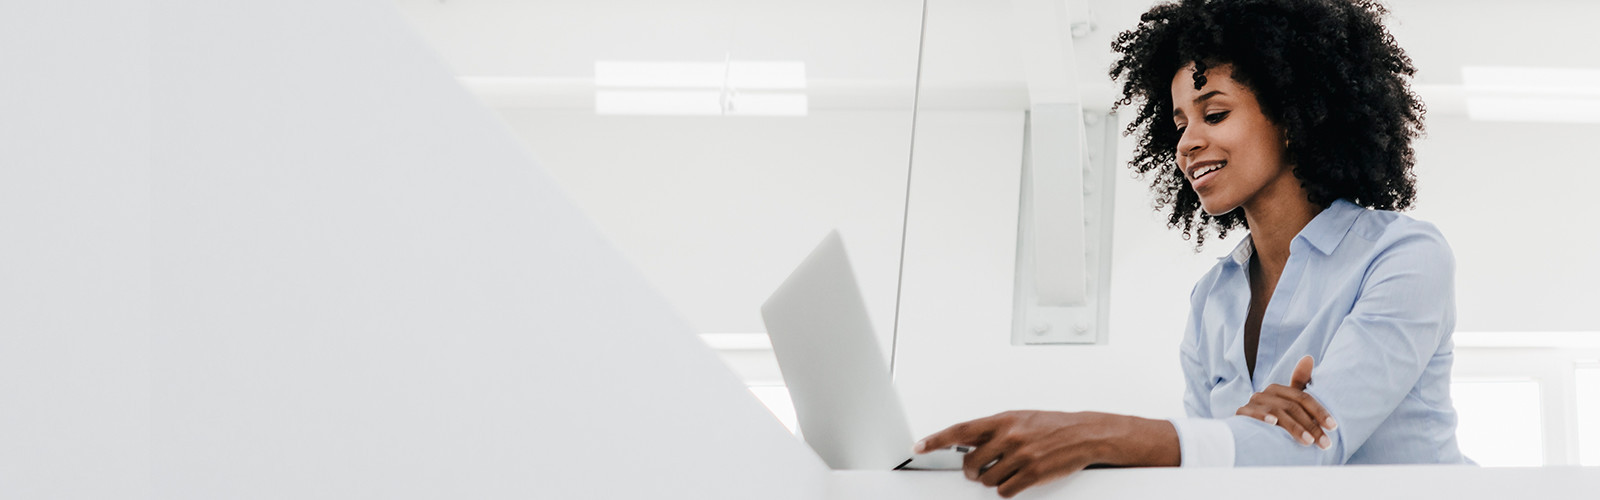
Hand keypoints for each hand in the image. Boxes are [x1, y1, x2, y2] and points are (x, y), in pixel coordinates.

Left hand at [914, 411, 1173, 497]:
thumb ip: (992, 429)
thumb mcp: (1018, 418)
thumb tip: (966, 442)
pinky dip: (1006, 489)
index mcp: (1001, 421)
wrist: (1083, 433)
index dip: (937, 440)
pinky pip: (1004, 491)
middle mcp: (1008, 437)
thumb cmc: (1049, 425)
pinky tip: (1015, 480)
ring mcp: (1021, 456)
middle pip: (971, 464)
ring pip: (987, 480)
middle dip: (971, 471)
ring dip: (991, 480)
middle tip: (979, 470)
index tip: (920, 446)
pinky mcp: (1032, 474)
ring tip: (1007, 470)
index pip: (960, 431)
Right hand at [1235, 355, 1337, 448]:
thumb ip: (1300, 385)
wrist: (1247, 433)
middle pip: (1293, 406)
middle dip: (1312, 426)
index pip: (1303, 397)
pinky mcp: (1241, 413)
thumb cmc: (1273, 419)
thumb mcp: (1289, 404)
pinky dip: (1262, 416)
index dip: (1320, 411)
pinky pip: (1252, 413)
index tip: (1333, 427)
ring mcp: (1253, 402)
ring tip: (1308, 442)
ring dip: (1295, 427)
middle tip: (1325, 443)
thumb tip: (1308, 357)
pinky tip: (1273, 423)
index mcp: (1278, 389)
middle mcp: (1265, 393)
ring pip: (1277, 412)